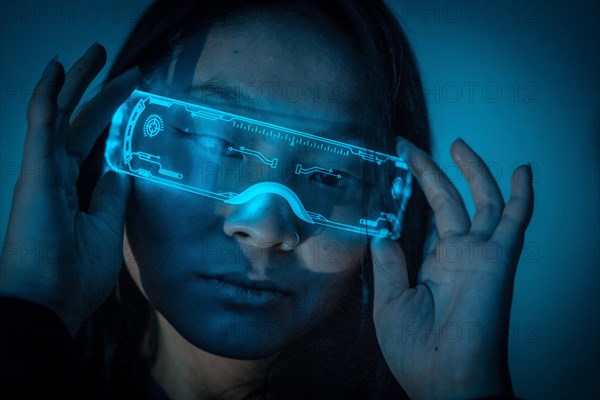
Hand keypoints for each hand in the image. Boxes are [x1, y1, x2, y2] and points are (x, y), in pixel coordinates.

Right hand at [0, 43, 140, 334]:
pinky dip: (50, 95)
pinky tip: (58, 70)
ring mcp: (44, 171)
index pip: (94, 142)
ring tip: (97, 53)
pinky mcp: (36, 173)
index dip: (114, 119)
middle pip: (82, 122)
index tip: (136, 101)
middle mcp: (56, 174)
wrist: (50, 303)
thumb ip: (112, 194)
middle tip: (127, 69)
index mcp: (72, 188)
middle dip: (102, 92)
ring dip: (80, 82)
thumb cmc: (75, 274)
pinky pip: (42, 125)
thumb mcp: (106, 226)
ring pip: (63, 114)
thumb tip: (122, 168)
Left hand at [372, 138, 533, 398]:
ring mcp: (480, 255)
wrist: (446, 383)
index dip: (414, 193)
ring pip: (480, 202)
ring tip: (455, 144)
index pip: (428, 219)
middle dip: (431, 172)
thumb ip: (390, 264)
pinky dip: (522, 196)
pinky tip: (522, 171)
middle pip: (449, 202)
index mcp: (435, 266)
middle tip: (410, 147)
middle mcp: (459, 256)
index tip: (396, 168)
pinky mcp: (497, 260)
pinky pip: (515, 221)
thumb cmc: (418, 353)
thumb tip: (382, 233)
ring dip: (470, 172)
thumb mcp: (391, 302)